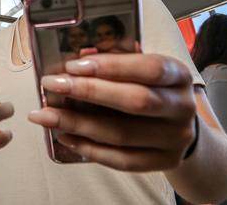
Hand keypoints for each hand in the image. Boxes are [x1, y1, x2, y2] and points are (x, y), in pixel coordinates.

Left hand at [28, 53, 195, 171]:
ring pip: (123, 134)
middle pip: (135, 101)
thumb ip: (116, 64)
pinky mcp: (164, 161)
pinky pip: (122, 160)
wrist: (177, 125)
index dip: (110, 66)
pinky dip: (90, 149)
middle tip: (52, 85)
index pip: (148, 68)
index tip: (73, 65)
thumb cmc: (149, 89)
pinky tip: (65, 137)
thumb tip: (73, 64)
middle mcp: (182, 107)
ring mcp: (176, 138)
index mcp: (178, 74)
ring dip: (77, 124)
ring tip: (44, 115)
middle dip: (88, 92)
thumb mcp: (141, 69)